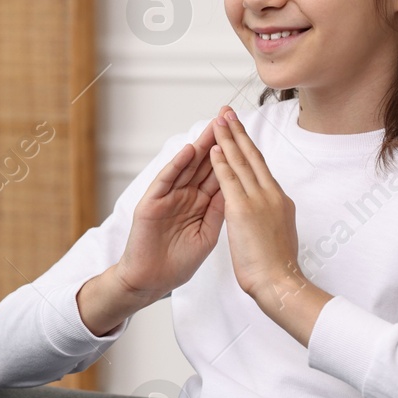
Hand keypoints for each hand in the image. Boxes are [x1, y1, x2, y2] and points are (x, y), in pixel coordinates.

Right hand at [113, 114, 228, 299]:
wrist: (153, 281)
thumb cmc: (178, 263)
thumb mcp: (207, 234)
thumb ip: (219, 211)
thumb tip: (237, 190)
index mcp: (201, 204)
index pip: (219, 173)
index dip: (232, 153)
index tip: (246, 134)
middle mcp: (185, 196)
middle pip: (205, 163)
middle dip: (217, 140)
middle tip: (229, 116)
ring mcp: (168, 198)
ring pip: (187, 167)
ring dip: (200, 146)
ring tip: (213, 126)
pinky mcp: (151, 205)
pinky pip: (166, 181)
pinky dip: (177, 166)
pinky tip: (188, 152)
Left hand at [208, 109, 330, 341]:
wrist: (280, 282)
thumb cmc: (278, 267)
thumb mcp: (279, 234)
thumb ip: (273, 216)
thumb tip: (271, 210)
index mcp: (279, 200)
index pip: (261, 166)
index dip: (249, 146)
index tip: (240, 130)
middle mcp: (271, 194)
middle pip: (253, 156)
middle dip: (238, 132)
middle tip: (228, 112)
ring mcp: (259, 200)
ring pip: (241, 162)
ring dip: (228, 139)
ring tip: (218, 121)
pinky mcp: (244, 210)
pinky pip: (229, 180)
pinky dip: (221, 163)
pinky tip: (214, 149)